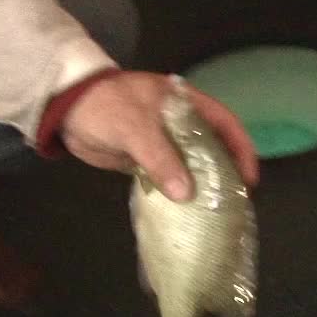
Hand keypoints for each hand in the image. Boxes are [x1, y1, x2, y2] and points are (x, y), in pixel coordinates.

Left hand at [59, 71, 259, 200]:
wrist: (67, 110)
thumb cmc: (107, 107)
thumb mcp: (136, 128)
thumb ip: (161, 158)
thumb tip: (186, 193)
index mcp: (186, 104)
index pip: (226, 124)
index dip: (242, 150)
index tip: (249, 179)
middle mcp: (181, 123)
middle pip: (213, 148)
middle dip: (226, 173)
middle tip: (234, 202)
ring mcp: (163, 142)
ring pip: (191, 165)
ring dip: (201, 186)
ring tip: (214, 212)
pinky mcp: (145, 159)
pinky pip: (168, 177)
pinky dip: (176, 193)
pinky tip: (184, 212)